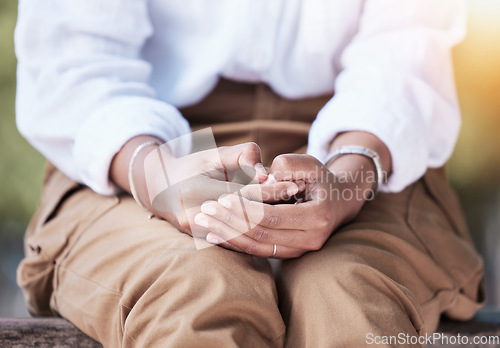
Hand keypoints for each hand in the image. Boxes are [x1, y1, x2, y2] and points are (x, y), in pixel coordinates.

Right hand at [139, 142, 298, 237]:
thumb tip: (266, 175)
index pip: (244, 194)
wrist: (161, 187)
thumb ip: (242, 155)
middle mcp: (195, 216)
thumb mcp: (215, 153)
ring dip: (269, 225)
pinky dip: (256, 235)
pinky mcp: (201, 242)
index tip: (296, 186)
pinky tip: (276, 229)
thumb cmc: (194, 166)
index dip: (272, 190)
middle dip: (275, 209)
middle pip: (245, 218)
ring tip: (293, 217)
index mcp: (197, 190)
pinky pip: (234, 242)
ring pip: (242, 234)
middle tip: (300, 202)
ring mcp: (196, 234)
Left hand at [194, 153, 374, 257]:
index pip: (272, 216)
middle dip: (230, 223)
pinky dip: (236, 244)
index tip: (220, 199)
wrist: (338, 201)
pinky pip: (260, 253)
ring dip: (229, 236)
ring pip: (258, 248)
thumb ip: (289, 164)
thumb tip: (266, 176)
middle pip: (262, 235)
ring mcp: (301, 250)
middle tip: (204, 212)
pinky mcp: (290, 254)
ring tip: (204, 225)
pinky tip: (215, 236)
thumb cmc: (320, 178)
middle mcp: (311, 239)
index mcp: (317, 216)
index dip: (244, 209)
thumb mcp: (310, 163)